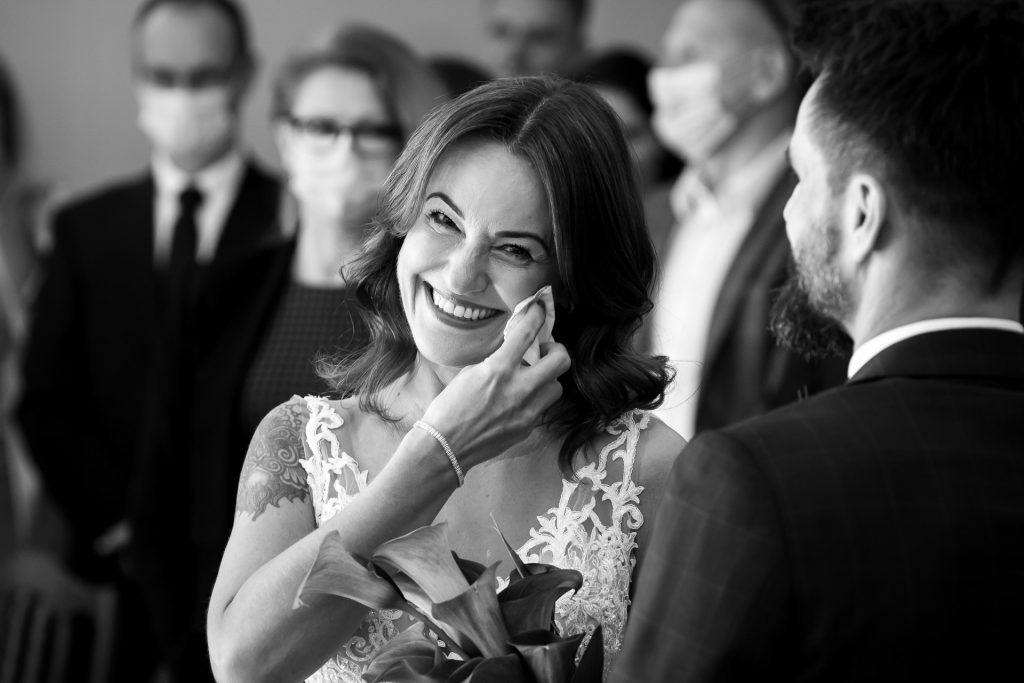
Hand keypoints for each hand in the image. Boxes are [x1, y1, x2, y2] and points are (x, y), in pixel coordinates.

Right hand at [420, 302, 570, 470]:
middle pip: (561, 360)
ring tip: (531, 378)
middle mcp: (519, 388)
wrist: (445, 446)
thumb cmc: (449, 408)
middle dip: (556, 349)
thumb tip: (512, 353)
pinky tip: (518, 401)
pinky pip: (542, 407)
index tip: (539, 309)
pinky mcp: (528, 427)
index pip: (528, 333)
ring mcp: (527, 410)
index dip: (537, 315)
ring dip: (547, 378)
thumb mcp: (470, 374)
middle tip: (543, 351)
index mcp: (499, 369)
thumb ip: (496, 361)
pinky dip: (534, 399)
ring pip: (557, 386)